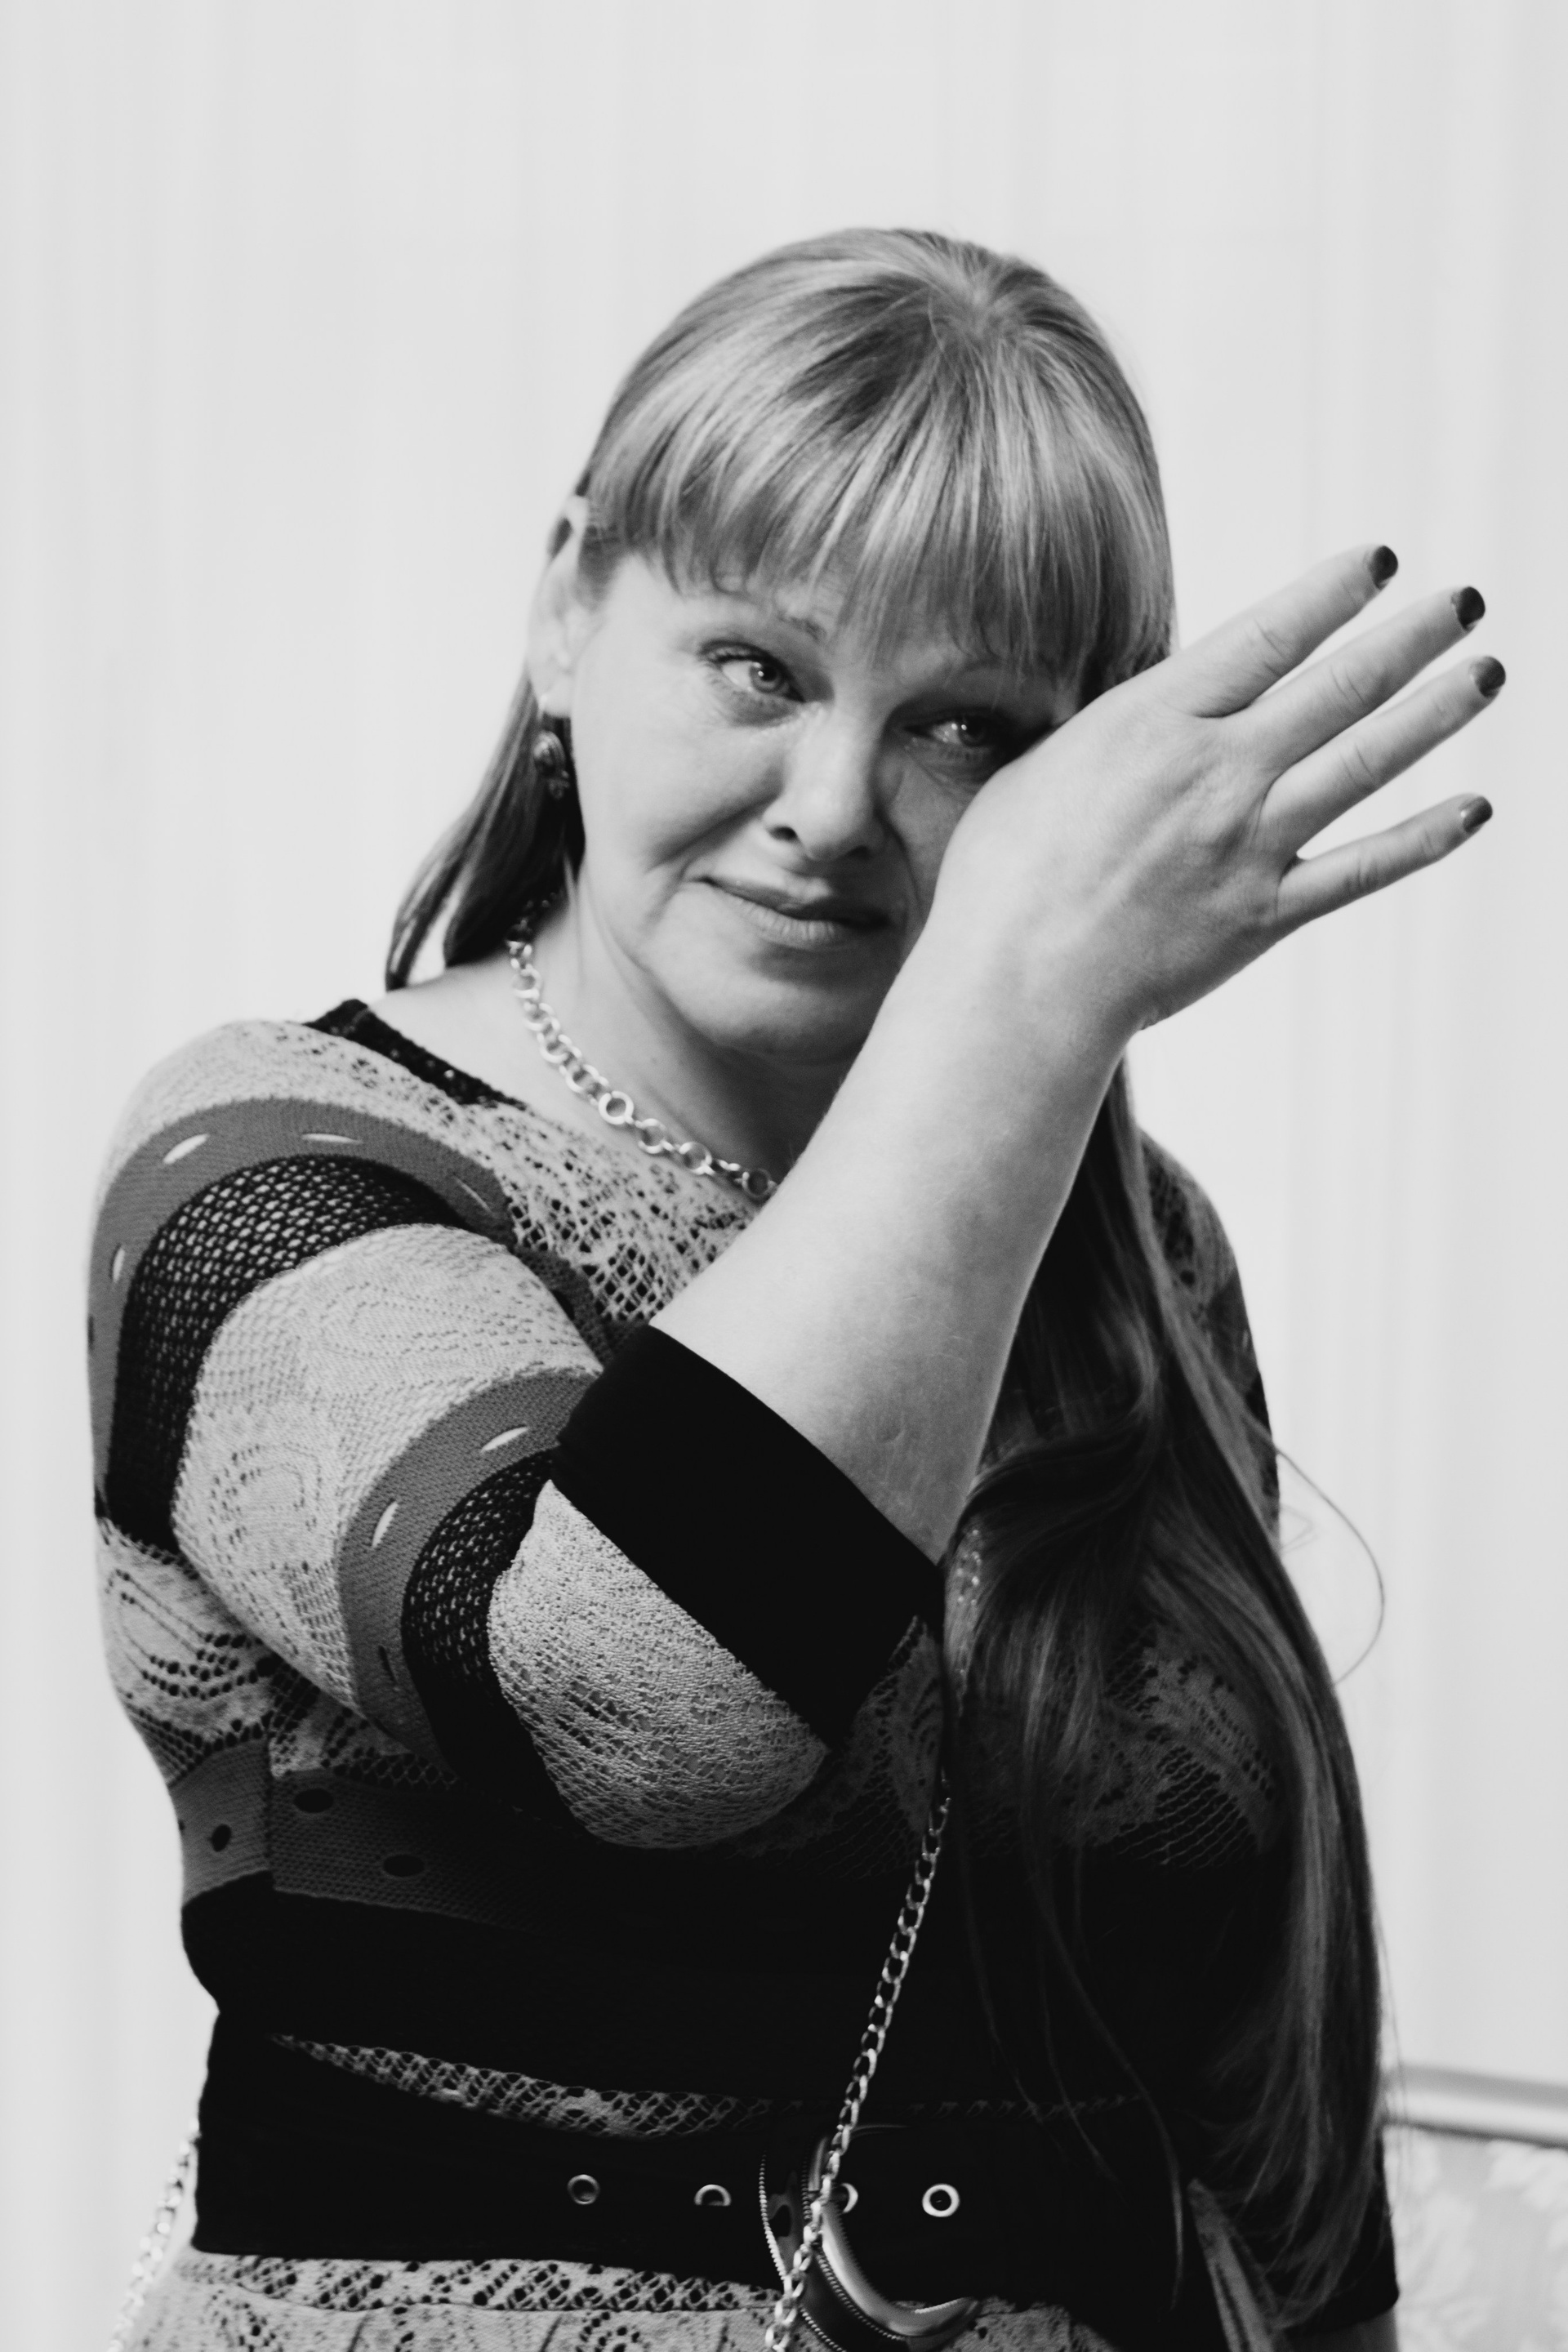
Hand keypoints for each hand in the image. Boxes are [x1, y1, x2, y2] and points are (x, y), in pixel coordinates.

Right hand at [933, 545, 1501, 1034]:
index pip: (1268, 636)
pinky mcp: (1264, 914)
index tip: (1383, 560)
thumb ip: (1106, 732)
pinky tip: (1473, 811)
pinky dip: (1423, 840)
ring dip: (1436, 713)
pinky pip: (1362, 870)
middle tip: (1465, 602)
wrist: (1017, 983)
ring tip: (1486, 672)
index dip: (1334, 592)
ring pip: (1365, 761)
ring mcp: (1249, 843)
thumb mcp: (1037, 767)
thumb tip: (1133, 709)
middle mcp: (1217, 772)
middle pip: (1338, 686)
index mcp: (1154, 721)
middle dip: (1410, 637)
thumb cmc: (1000, 879)